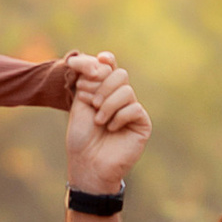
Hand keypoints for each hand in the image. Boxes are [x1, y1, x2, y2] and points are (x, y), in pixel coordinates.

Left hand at [65, 57, 149, 196]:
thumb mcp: (80, 104)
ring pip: (127, 90)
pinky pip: (134, 108)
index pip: (109, 67)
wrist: (87, 163)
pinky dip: (119, 117)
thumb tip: (100, 59)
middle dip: (102, 86)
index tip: (96, 61)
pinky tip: (111, 129)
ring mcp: (132, 110)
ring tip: (99, 121)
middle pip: (119, 74)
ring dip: (108, 104)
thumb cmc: (81, 137)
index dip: (104, 60)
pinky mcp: (142, 124)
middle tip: (92, 104)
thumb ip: (89, 81)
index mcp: (105, 91)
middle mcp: (120, 98)